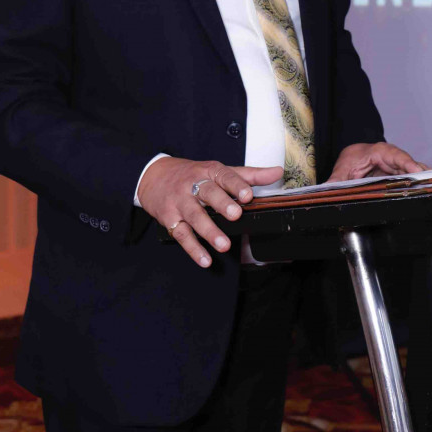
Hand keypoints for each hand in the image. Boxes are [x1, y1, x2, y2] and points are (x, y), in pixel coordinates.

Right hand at [138, 158, 282, 266]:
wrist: (153, 176)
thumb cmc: (192, 175)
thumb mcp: (219, 171)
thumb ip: (249, 175)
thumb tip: (277, 172)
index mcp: (209, 171)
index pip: (224, 176)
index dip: (237, 185)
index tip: (248, 195)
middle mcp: (193, 185)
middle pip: (207, 193)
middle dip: (222, 204)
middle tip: (236, 215)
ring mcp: (180, 202)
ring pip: (194, 216)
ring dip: (209, 231)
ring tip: (224, 245)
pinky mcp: (169, 219)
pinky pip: (181, 234)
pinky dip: (193, 249)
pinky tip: (205, 260)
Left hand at [327, 142, 427, 181]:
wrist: (354, 156)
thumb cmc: (350, 160)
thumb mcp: (341, 172)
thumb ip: (335, 182)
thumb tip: (325, 191)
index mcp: (377, 152)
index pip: (395, 156)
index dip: (407, 164)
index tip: (417, 172)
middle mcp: (391, 157)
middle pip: (409, 164)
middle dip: (420, 173)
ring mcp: (398, 165)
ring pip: (413, 170)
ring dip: (423, 179)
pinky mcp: (401, 173)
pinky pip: (412, 177)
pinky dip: (420, 183)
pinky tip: (429, 190)